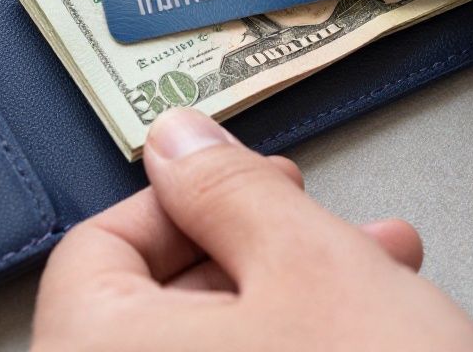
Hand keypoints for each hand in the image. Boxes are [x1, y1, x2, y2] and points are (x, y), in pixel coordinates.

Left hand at [31, 109, 472, 350]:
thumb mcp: (311, 266)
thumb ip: (231, 189)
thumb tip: (177, 141)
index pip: (96, 247)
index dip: (180, 196)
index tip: (241, 179)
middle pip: (159, 302)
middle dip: (256, 244)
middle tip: (313, 218)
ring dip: (292, 296)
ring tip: (376, 270)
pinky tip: (369, 335)